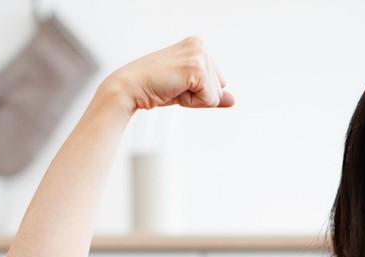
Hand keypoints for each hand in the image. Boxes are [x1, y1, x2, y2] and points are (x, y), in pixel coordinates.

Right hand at [110, 37, 233, 110]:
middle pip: (221, 86)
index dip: (198, 91)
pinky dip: (192, 102)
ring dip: (194, 99)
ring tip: (172, 87)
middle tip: (173, 86)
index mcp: (198, 45)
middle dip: (199, 95)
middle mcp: (200, 45)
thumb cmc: (154, 88)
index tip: (176, 83)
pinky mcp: (196, 67)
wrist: (130, 88)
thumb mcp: (188, 90)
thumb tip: (234, 100)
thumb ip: (211, 94)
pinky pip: (210, 99)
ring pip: (216, 94)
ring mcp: (199, 54)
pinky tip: (174, 89)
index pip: (218, 81)